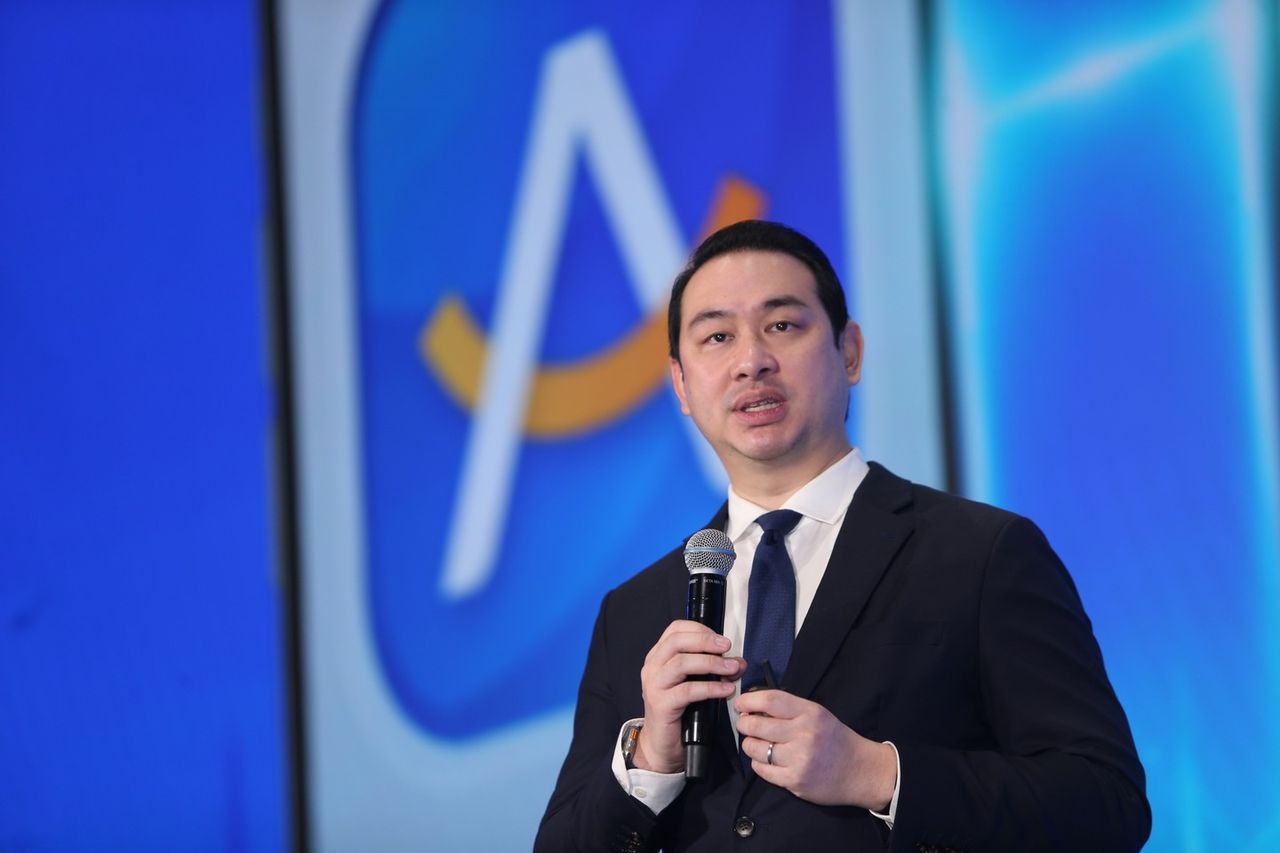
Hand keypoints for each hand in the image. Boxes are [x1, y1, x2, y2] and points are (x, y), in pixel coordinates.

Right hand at [634, 620, 746, 772]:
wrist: (662, 745)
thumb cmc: (679, 711)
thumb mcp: (694, 683)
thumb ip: (712, 669)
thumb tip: (737, 661)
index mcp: (658, 656)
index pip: (675, 630)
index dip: (700, 630)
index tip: (721, 639)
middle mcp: (652, 667)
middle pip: (677, 642)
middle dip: (706, 641)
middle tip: (728, 648)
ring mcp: (654, 685)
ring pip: (681, 663)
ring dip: (711, 663)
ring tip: (731, 669)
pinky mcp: (660, 704)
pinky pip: (687, 690)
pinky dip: (710, 688)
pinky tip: (725, 690)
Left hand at [735, 689, 895, 809]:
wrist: (860, 771)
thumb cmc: (835, 739)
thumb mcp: (817, 715)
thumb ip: (789, 710)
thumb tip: (752, 706)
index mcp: (810, 713)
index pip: (770, 700)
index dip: (748, 700)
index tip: (741, 704)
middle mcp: (804, 734)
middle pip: (756, 725)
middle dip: (743, 724)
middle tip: (744, 724)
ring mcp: (799, 759)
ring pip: (755, 749)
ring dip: (749, 745)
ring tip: (756, 743)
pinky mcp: (795, 781)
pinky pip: (762, 770)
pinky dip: (758, 764)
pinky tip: (766, 760)